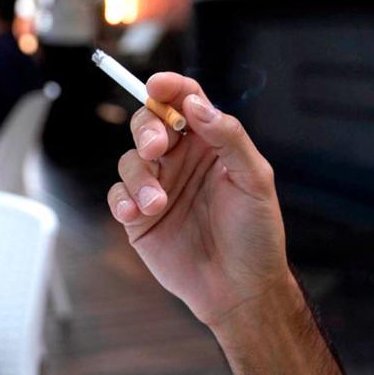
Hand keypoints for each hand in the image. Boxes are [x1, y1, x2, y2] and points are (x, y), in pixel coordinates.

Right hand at [107, 72, 292, 328]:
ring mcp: (157, 187)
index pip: (185, 102)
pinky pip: (117, 196)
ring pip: (130, 160)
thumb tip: (197, 104)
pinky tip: (135, 214)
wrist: (239, 289)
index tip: (157, 85)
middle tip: (158, 148)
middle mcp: (181, 161)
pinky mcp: (138, 217)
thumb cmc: (256, 235)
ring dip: (139, 177)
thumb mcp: (255, 180)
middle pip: (149, 123)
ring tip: (157, 204)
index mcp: (210, 144)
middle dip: (147, 130)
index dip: (170, 87)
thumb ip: (228, 137)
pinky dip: (122, 200)